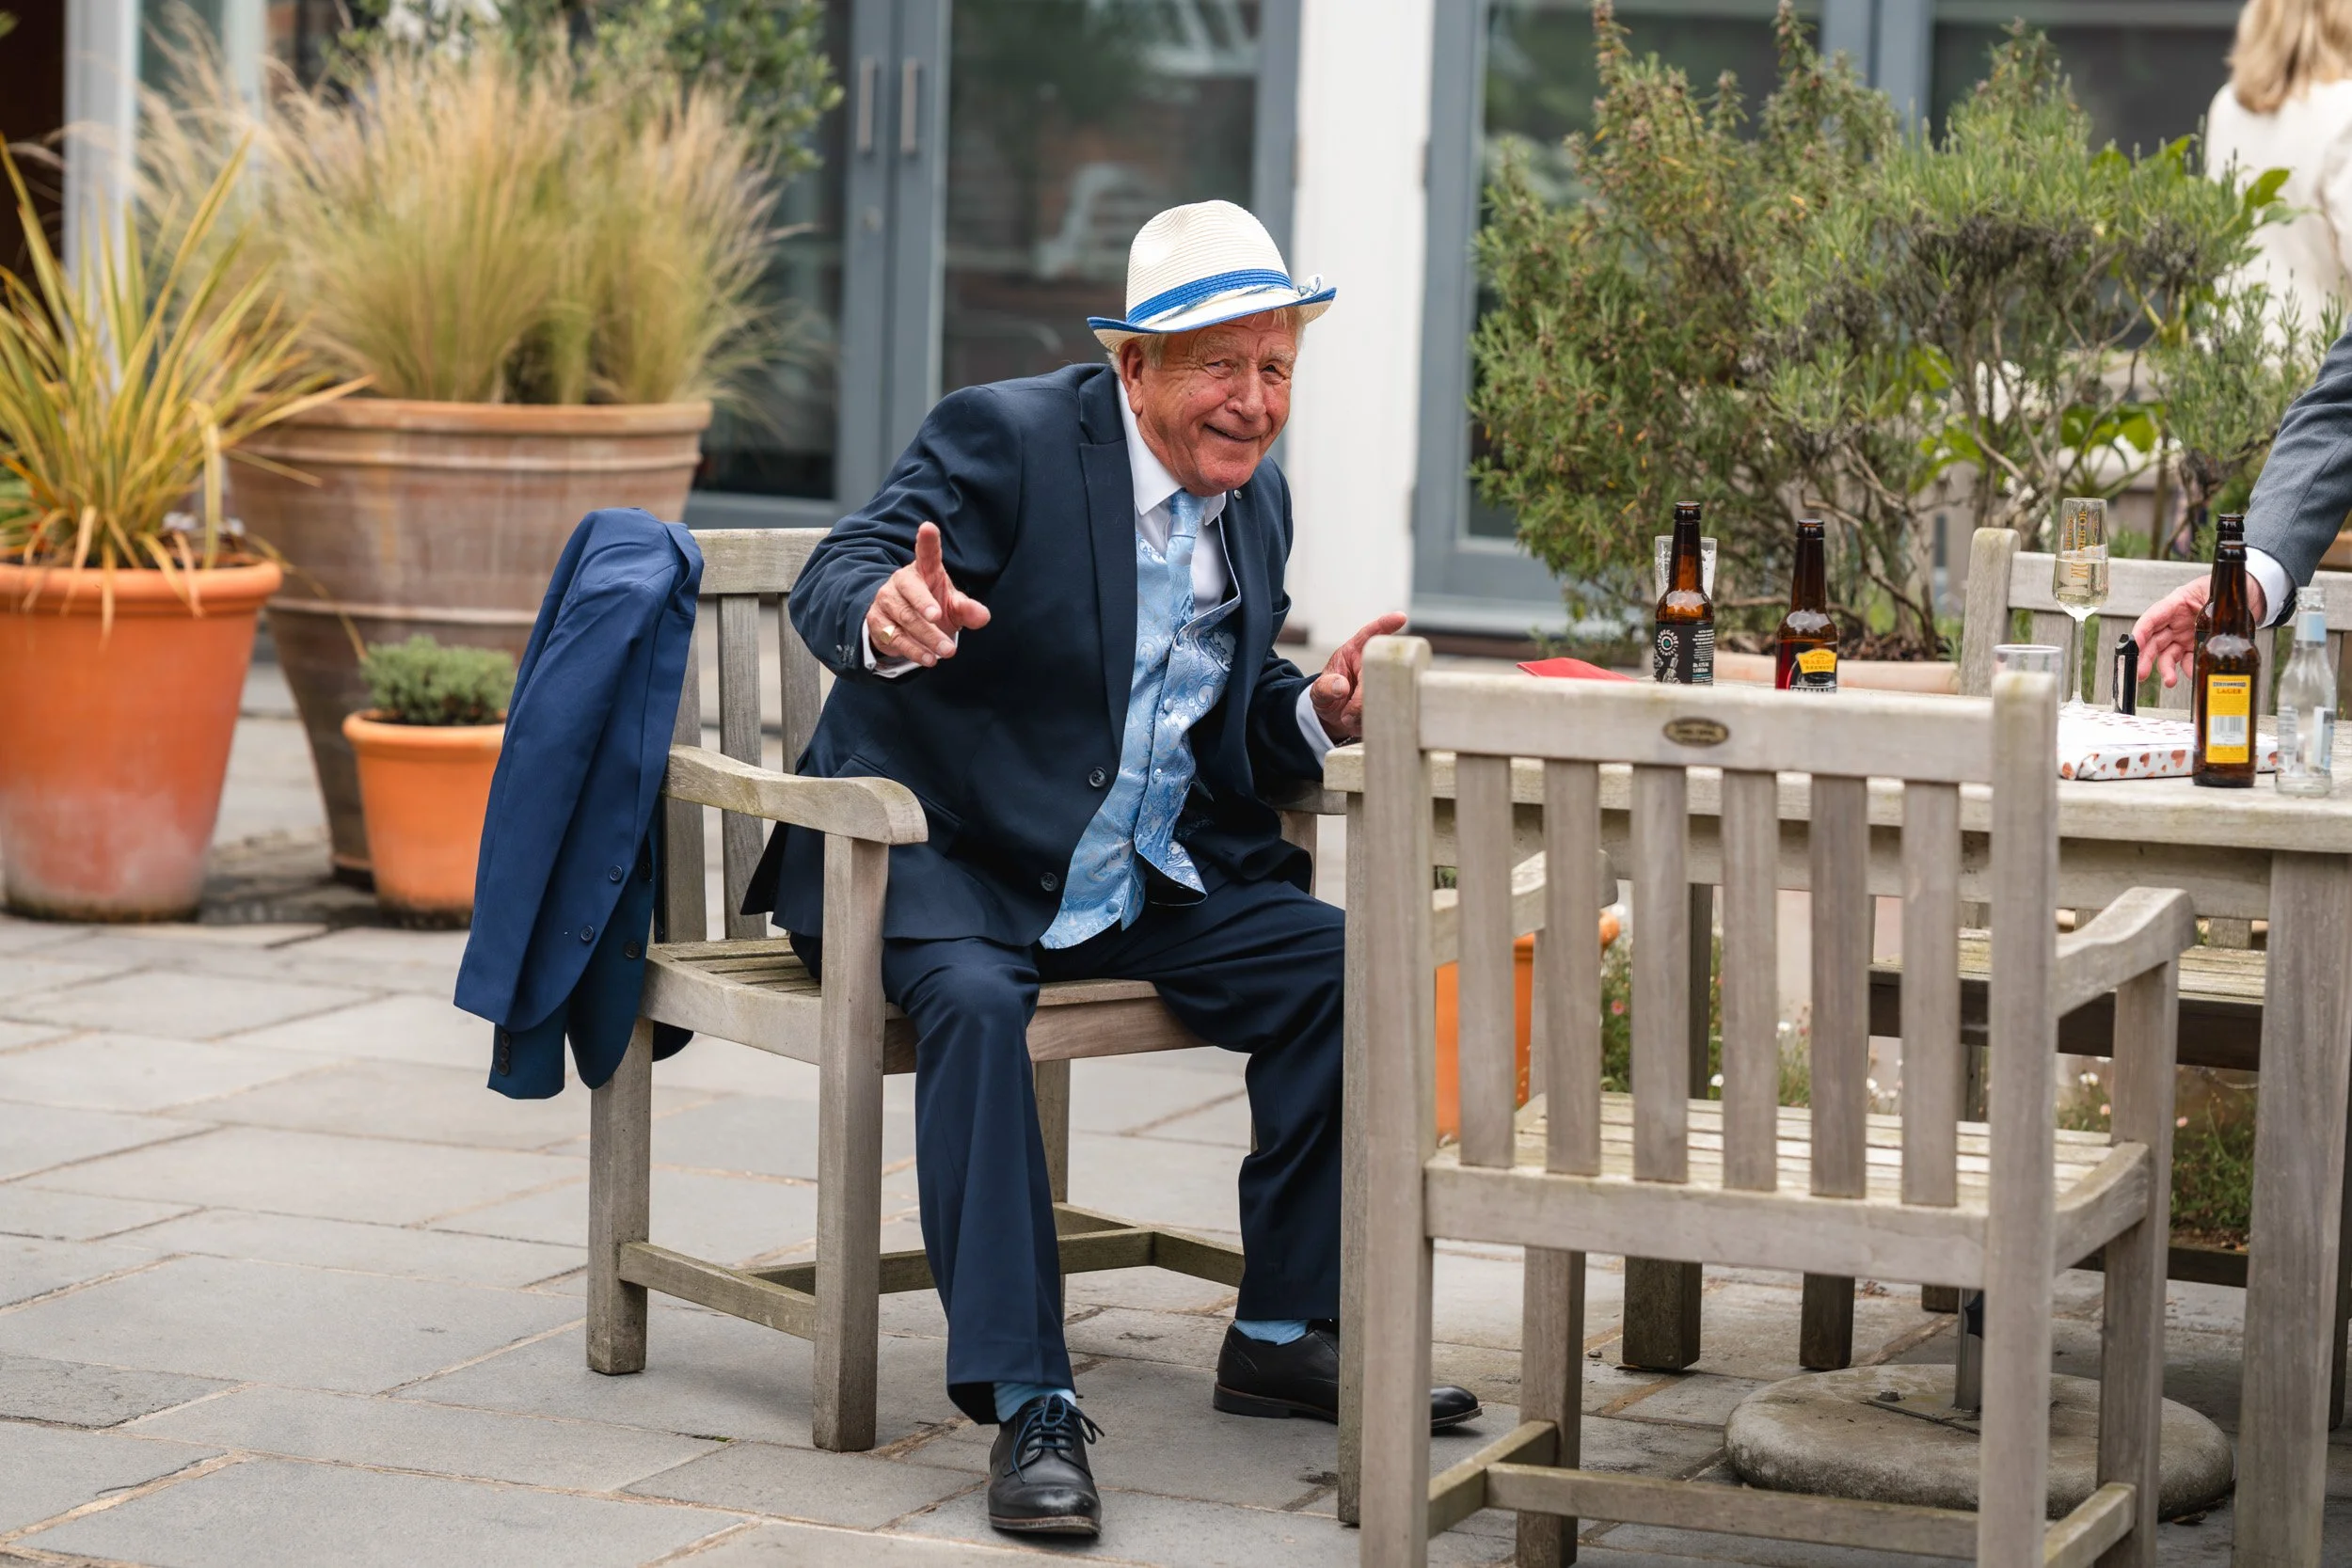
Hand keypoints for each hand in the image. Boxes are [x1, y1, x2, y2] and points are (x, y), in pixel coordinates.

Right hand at [867, 522, 990, 666]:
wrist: (903, 625)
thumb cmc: (933, 606)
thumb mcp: (953, 606)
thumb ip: (968, 609)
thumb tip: (983, 616)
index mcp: (923, 571)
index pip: (926, 554)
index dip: (927, 542)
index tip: (928, 528)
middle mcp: (901, 582)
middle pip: (911, 591)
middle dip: (923, 603)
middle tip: (938, 616)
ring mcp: (886, 602)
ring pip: (904, 618)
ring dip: (926, 636)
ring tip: (947, 650)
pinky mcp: (877, 623)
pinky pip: (895, 637)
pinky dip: (913, 650)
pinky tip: (929, 659)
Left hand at [1311, 613, 1409, 741]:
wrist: (1335, 717)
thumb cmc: (1329, 695)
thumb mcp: (1318, 691)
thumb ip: (1325, 687)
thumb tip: (1342, 686)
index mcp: (1355, 652)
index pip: (1370, 635)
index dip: (1385, 625)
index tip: (1400, 617)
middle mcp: (1373, 664)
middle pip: (1378, 673)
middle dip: (1362, 697)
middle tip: (1348, 714)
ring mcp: (1384, 682)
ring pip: (1384, 695)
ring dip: (1365, 712)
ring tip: (1348, 718)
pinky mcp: (1391, 701)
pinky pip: (1387, 711)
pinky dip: (1370, 722)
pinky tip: (1358, 723)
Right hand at [2131, 576, 2263, 687]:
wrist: (2246, 596)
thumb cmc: (2227, 588)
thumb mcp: (2216, 591)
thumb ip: (2207, 605)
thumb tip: (2203, 624)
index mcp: (2177, 604)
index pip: (2152, 618)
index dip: (2141, 632)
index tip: (2134, 646)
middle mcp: (2176, 622)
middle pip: (2154, 641)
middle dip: (2146, 658)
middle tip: (2142, 672)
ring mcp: (2184, 636)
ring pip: (2167, 655)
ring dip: (2165, 669)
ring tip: (2170, 681)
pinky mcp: (2195, 646)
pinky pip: (2187, 661)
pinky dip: (2187, 669)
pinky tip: (2192, 674)